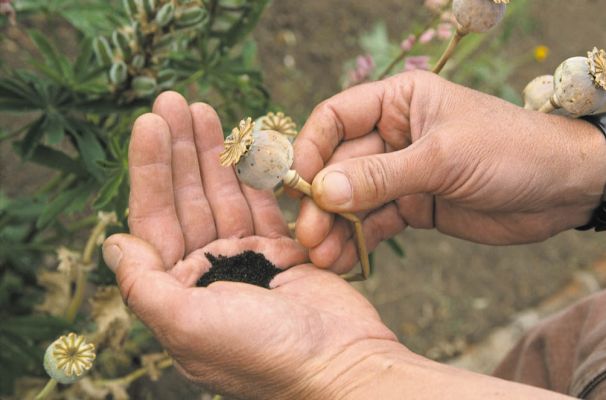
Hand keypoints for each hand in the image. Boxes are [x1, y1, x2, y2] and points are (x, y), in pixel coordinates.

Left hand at [102, 92, 397, 397]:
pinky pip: (261, 203)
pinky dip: (252, 174)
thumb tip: (112, 243)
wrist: (339, 363)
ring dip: (214, 153)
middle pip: (186, 198)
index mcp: (178, 292)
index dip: (150, 169)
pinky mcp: (281, 250)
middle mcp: (207, 272)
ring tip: (205, 109)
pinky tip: (240, 144)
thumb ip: (144, 284)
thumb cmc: (264, 353)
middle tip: (174, 101)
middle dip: (181, 149)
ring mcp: (245, 258)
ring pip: (223, 194)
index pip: (153, 219)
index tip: (148, 123)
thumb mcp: (188, 325)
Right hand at [294, 70, 605, 272]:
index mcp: (398, 103)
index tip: (298, 184)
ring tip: (322, 256)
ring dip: (336, 227)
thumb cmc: (511, 150)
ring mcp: (401, 174)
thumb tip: (323, 191)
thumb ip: (381, 176)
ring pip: (354, 200)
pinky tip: (343, 261)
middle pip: (339, 166)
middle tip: (309, 236)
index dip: (311, 149)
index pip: (336, 118)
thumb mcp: (443, 158)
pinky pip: (376, 223)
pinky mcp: (413, 206)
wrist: (564, 189)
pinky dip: (359, 242)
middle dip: (322, 201)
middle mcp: (393, 135)